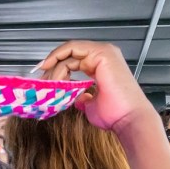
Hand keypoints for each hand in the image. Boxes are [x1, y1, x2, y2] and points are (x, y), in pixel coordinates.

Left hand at [36, 41, 150, 132]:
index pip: (73, 59)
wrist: (128, 119)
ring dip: (54, 68)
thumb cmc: (115, 114)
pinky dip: (59, 60)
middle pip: (69, 54)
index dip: (56, 68)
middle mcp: (103, 56)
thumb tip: (76, 98)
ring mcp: (104, 52)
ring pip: (68, 52)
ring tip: (49, 84)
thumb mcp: (91, 104)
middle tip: (41, 82)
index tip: (43, 78)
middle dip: (51, 67)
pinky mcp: (102, 53)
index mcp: (102, 65)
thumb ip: (82, 97)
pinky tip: (54, 74)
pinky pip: (72, 50)